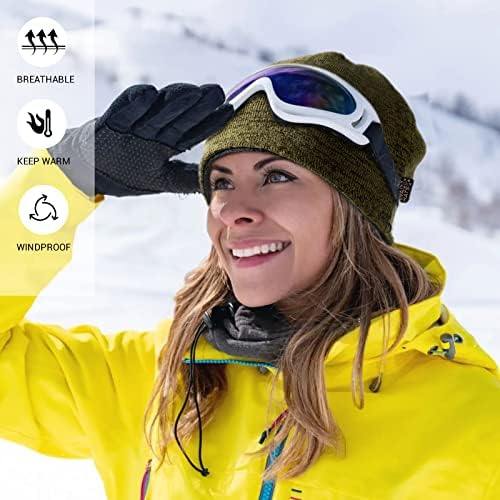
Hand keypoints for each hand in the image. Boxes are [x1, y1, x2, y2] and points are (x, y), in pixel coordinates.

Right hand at [48, 83, 233, 196]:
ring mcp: (132, 127)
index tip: (229, 111)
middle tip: (217, 92)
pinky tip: (149, 93)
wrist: (87, 172)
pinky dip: (133, 102)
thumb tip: (218, 183)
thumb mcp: (162, 180)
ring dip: (173, 101)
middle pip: (178, 117)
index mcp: (166, 144)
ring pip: (155, 111)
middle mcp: (152, 132)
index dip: (211, 122)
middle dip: (198, 105)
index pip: (193, 132)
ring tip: (192, 91)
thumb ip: (187, 179)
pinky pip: (122, 111)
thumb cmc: (128, 174)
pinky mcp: (109, 123)